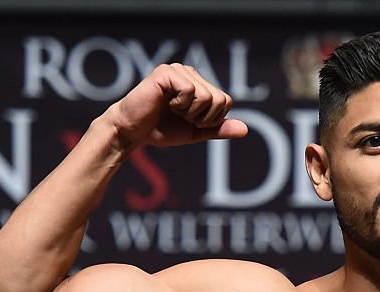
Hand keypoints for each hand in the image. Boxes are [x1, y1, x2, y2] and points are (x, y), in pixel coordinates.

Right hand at [105, 64, 248, 150]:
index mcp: (200, 84)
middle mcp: (190, 73)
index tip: (192, 121)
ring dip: (191, 112)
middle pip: (219, 99)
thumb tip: (245, 130)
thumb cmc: (162, 130)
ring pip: (206, 96)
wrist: (134, 131)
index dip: (213, 119)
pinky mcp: (166, 72)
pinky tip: (166, 103)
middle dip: (203, 117)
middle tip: (182, 117)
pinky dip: (180, 105)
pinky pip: (191, 91)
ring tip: (173, 110)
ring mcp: (178, 70)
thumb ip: (218, 129)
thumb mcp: (196, 132)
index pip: (226, 101)